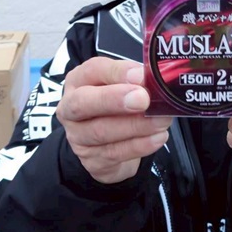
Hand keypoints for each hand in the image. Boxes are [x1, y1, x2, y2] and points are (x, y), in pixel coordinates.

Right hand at [56, 57, 171, 183]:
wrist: (110, 143)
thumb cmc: (116, 105)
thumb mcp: (122, 85)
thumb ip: (132, 79)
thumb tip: (149, 78)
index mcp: (78, 81)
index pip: (92, 71)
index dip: (117, 73)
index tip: (141, 76)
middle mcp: (70, 109)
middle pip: (83, 103)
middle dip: (114, 100)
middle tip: (143, 99)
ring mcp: (78, 138)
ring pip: (101, 132)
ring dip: (135, 126)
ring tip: (161, 120)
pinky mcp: (92, 161)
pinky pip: (114, 154)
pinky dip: (139, 145)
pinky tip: (157, 138)